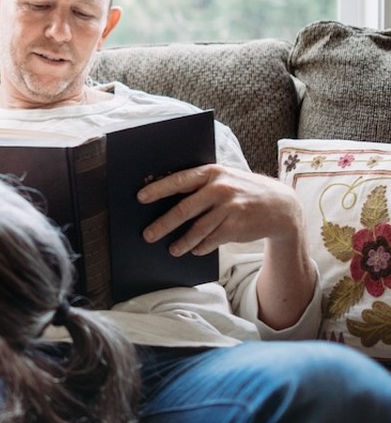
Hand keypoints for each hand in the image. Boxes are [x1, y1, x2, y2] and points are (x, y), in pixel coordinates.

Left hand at [138, 164, 304, 256]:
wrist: (281, 205)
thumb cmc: (243, 191)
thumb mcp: (225, 179)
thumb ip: (201, 185)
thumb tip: (166, 199)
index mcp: (212, 173)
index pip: (179, 180)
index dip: (158, 189)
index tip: (140, 198)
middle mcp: (220, 188)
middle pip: (184, 208)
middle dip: (163, 224)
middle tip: (147, 235)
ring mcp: (230, 207)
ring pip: (198, 229)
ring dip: (182, 241)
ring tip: (171, 249)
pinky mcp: (237, 225)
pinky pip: (212, 240)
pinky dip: (201, 246)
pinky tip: (194, 250)